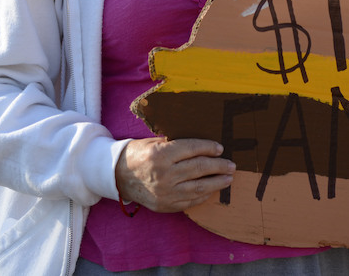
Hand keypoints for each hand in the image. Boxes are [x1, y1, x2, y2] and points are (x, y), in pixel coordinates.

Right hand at [116, 138, 235, 212]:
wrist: (117, 176)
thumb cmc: (138, 154)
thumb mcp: (154, 142)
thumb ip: (176, 144)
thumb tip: (203, 145)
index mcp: (161, 154)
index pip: (192, 149)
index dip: (209, 148)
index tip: (220, 148)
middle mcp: (164, 174)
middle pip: (199, 169)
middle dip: (219, 166)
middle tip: (231, 165)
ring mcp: (165, 192)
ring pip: (199, 187)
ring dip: (217, 183)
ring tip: (228, 178)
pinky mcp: (165, 205)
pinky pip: (190, 201)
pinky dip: (203, 196)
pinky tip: (212, 190)